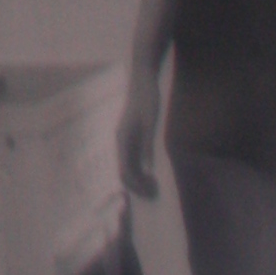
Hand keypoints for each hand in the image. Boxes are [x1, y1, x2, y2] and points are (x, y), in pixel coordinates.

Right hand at [117, 75, 160, 201]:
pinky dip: (140, 169)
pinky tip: (151, 173)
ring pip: (127, 167)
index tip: (151, 192)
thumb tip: (147, 168)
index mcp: (123, 139)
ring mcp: (124, 140)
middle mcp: (120, 142)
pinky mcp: (131, 137)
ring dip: (139, 179)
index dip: (136, 185)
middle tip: (154, 193)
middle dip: (137, 186)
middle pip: (124, 172)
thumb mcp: (150, 123)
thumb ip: (147, 145)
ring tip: (154, 186)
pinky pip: (132, 159)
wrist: (143, 81)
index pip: (125, 170)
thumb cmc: (147, 99)